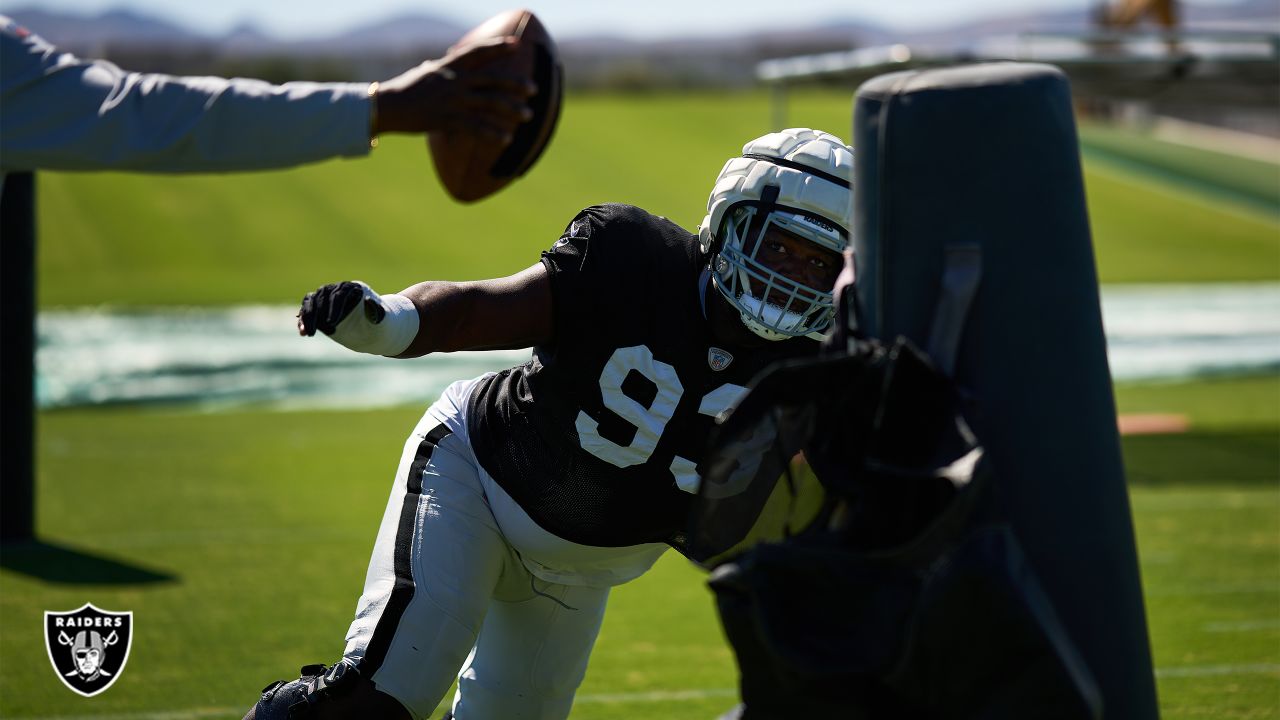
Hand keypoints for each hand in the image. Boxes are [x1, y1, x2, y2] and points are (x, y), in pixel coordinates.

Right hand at [297, 281, 418, 356]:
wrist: (376, 331)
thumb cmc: (382, 324)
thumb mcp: (383, 320)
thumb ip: (376, 311)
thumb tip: (369, 301)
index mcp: (354, 288)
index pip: (340, 294)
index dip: (334, 308)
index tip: (332, 323)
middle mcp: (339, 289)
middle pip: (321, 295)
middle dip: (317, 313)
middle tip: (316, 331)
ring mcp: (328, 299)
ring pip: (311, 301)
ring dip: (307, 317)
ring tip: (308, 333)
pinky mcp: (321, 309)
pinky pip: (307, 310)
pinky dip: (304, 321)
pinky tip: (303, 333)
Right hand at [373, 37, 535, 142]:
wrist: (388, 106)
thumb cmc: (407, 88)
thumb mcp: (427, 71)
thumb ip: (444, 66)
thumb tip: (452, 55)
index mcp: (450, 66)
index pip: (478, 52)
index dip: (498, 47)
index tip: (516, 45)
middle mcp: (455, 81)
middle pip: (492, 80)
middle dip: (515, 84)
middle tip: (534, 89)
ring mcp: (453, 100)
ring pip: (490, 104)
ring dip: (512, 110)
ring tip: (527, 115)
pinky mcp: (448, 120)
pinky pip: (477, 127)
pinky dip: (493, 133)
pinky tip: (507, 139)